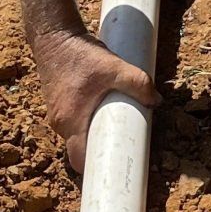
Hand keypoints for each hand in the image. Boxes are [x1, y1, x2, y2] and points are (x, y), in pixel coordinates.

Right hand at [35, 27, 155, 173]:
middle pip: (79, 150)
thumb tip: (157, 101)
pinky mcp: (58, 106)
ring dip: (94, 137)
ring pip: (77, 136)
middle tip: (121, 152)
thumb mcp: (113, 67)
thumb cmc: (79, 54)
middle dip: (99, 154)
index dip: (94, 171)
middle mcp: (60, 123)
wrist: (53, 37)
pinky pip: (73, 124)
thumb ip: (138, 83)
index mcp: (71, 120)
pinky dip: (87, 124)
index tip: (111, 173)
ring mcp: (57, 115)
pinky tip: (102, 115)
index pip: (79, 159)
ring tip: (116, 132)